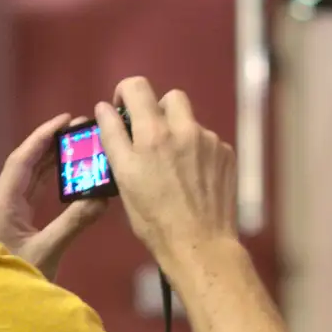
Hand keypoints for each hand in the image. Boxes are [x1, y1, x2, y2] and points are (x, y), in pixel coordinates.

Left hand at [0, 113, 108, 280]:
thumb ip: (74, 222)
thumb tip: (103, 197)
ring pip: (29, 179)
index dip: (42, 138)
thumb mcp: (48, 251)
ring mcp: (8, 215)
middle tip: (79, 130)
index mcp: (3, 205)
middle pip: (25, 165)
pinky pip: (33, 194)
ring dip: (51, 161)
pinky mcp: (16, 226)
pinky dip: (50, 181)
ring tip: (76, 145)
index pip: (21, 161)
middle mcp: (3, 204)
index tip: (66, 120)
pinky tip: (67, 175)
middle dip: (50, 145)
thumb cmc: (16, 280)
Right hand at [94, 77, 236, 267]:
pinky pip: (207, 142)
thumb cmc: (154, 217)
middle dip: (156, 110)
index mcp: (154, 133)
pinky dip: (197, 152)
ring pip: (190, 122)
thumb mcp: (124, 178)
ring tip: (173, 167)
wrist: (201, 244)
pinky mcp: (226, 155)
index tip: (123, 111)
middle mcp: (185, 129)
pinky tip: (193, 179)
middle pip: (170, 97)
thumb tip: (104, 108)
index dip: (124, 93)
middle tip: (149, 137)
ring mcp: (210, 141)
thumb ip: (113, 137)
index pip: (136, 87)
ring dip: (178, 134)